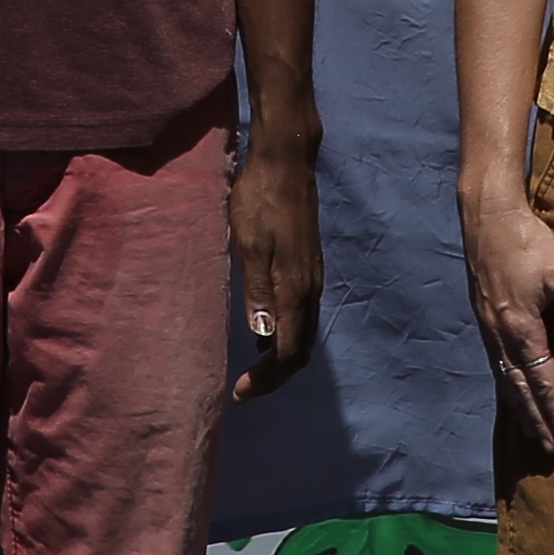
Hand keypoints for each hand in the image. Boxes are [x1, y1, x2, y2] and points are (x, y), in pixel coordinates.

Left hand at [228, 122, 324, 399]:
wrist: (285, 160)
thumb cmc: (259, 199)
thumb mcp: (249, 244)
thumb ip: (257, 290)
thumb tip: (263, 338)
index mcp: (296, 288)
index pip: (288, 353)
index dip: (267, 380)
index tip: (240, 394)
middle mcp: (311, 289)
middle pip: (301, 350)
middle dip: (276, 377)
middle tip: (245, 390)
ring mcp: (313, 277)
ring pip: (304, 333)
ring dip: (281, 358)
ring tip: (252, 370)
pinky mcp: (308, 266)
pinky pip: (303, 315)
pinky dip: (286, 335)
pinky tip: (264, 332)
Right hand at [465, 184, 553, 454]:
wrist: (486, 215)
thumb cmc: (526, 242)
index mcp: (520, 329)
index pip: (542, 382)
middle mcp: (500, 336)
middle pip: (520, 390)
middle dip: (535, 422)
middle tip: (551, 452)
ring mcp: (489, 329)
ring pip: (505, 381)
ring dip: (520, 411)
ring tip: (532, 435)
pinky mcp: (485, 320)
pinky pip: (497, 366)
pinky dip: (507, 388)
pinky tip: (513, 393)